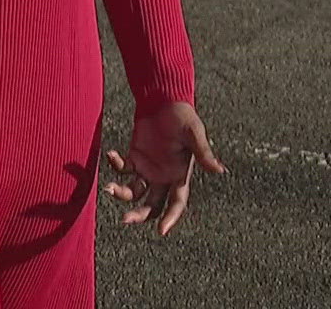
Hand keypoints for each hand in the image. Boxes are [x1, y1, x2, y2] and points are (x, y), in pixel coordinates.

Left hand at [104, 102, 224, 235]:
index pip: (176, 203)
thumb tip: (220, 170)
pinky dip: (116, 165)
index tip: (161, 231)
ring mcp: (147, 169)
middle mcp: (163, 177)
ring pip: (134, 192)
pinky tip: (112, 154)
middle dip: (140, 215)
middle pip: (151, 205)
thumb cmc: (183, 116)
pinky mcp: (134, 157)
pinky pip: (123, 168)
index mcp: (180, 175)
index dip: (170, 218)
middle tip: (126, 219)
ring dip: (121, 194)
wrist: (165, 99)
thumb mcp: (194, 134)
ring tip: (110, 188)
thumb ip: (204, 153)